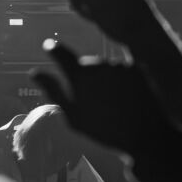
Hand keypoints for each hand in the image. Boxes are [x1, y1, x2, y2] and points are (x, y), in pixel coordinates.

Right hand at [31, 39, 170, 153]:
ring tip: (113, 104)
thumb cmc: (105, 130)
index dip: (53, 48)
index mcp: (80, 76)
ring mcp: (119, 65)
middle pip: (86, 64)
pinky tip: (127, 99)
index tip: (49, 46)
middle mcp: (99, 64)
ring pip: (105, 67)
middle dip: (86, 78)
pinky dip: (122, 80)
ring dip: (105, 80)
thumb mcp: (74, 117)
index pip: (61, 53)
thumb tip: (35, 73)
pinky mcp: (136, 67)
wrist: (146, 135)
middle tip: (94, 103)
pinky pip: (123, 69)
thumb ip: (54, 91)